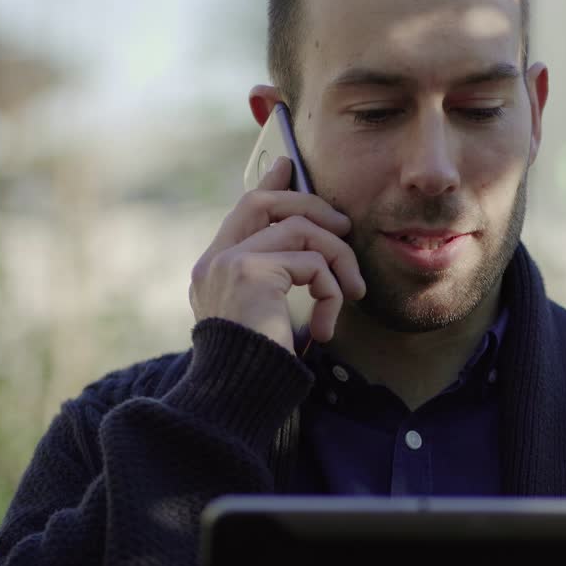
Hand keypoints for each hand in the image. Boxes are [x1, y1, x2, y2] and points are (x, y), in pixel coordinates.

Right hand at [189, 156, 366, 352]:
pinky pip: (311, 262)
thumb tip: (316, 251)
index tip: (288, 167)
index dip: (269, 186)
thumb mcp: (266, 319)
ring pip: (298, 229)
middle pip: (262, 202)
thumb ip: (277, 281)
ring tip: (351, 291)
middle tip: (342, 226)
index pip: (242, 212)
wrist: (236, 398)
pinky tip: (326, 325)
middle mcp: (214, 262)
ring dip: (337, 257)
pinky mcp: (251, 272)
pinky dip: (331, 290)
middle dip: (309, 205)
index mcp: (213, 271)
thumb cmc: (258, 369)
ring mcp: (228, 263)